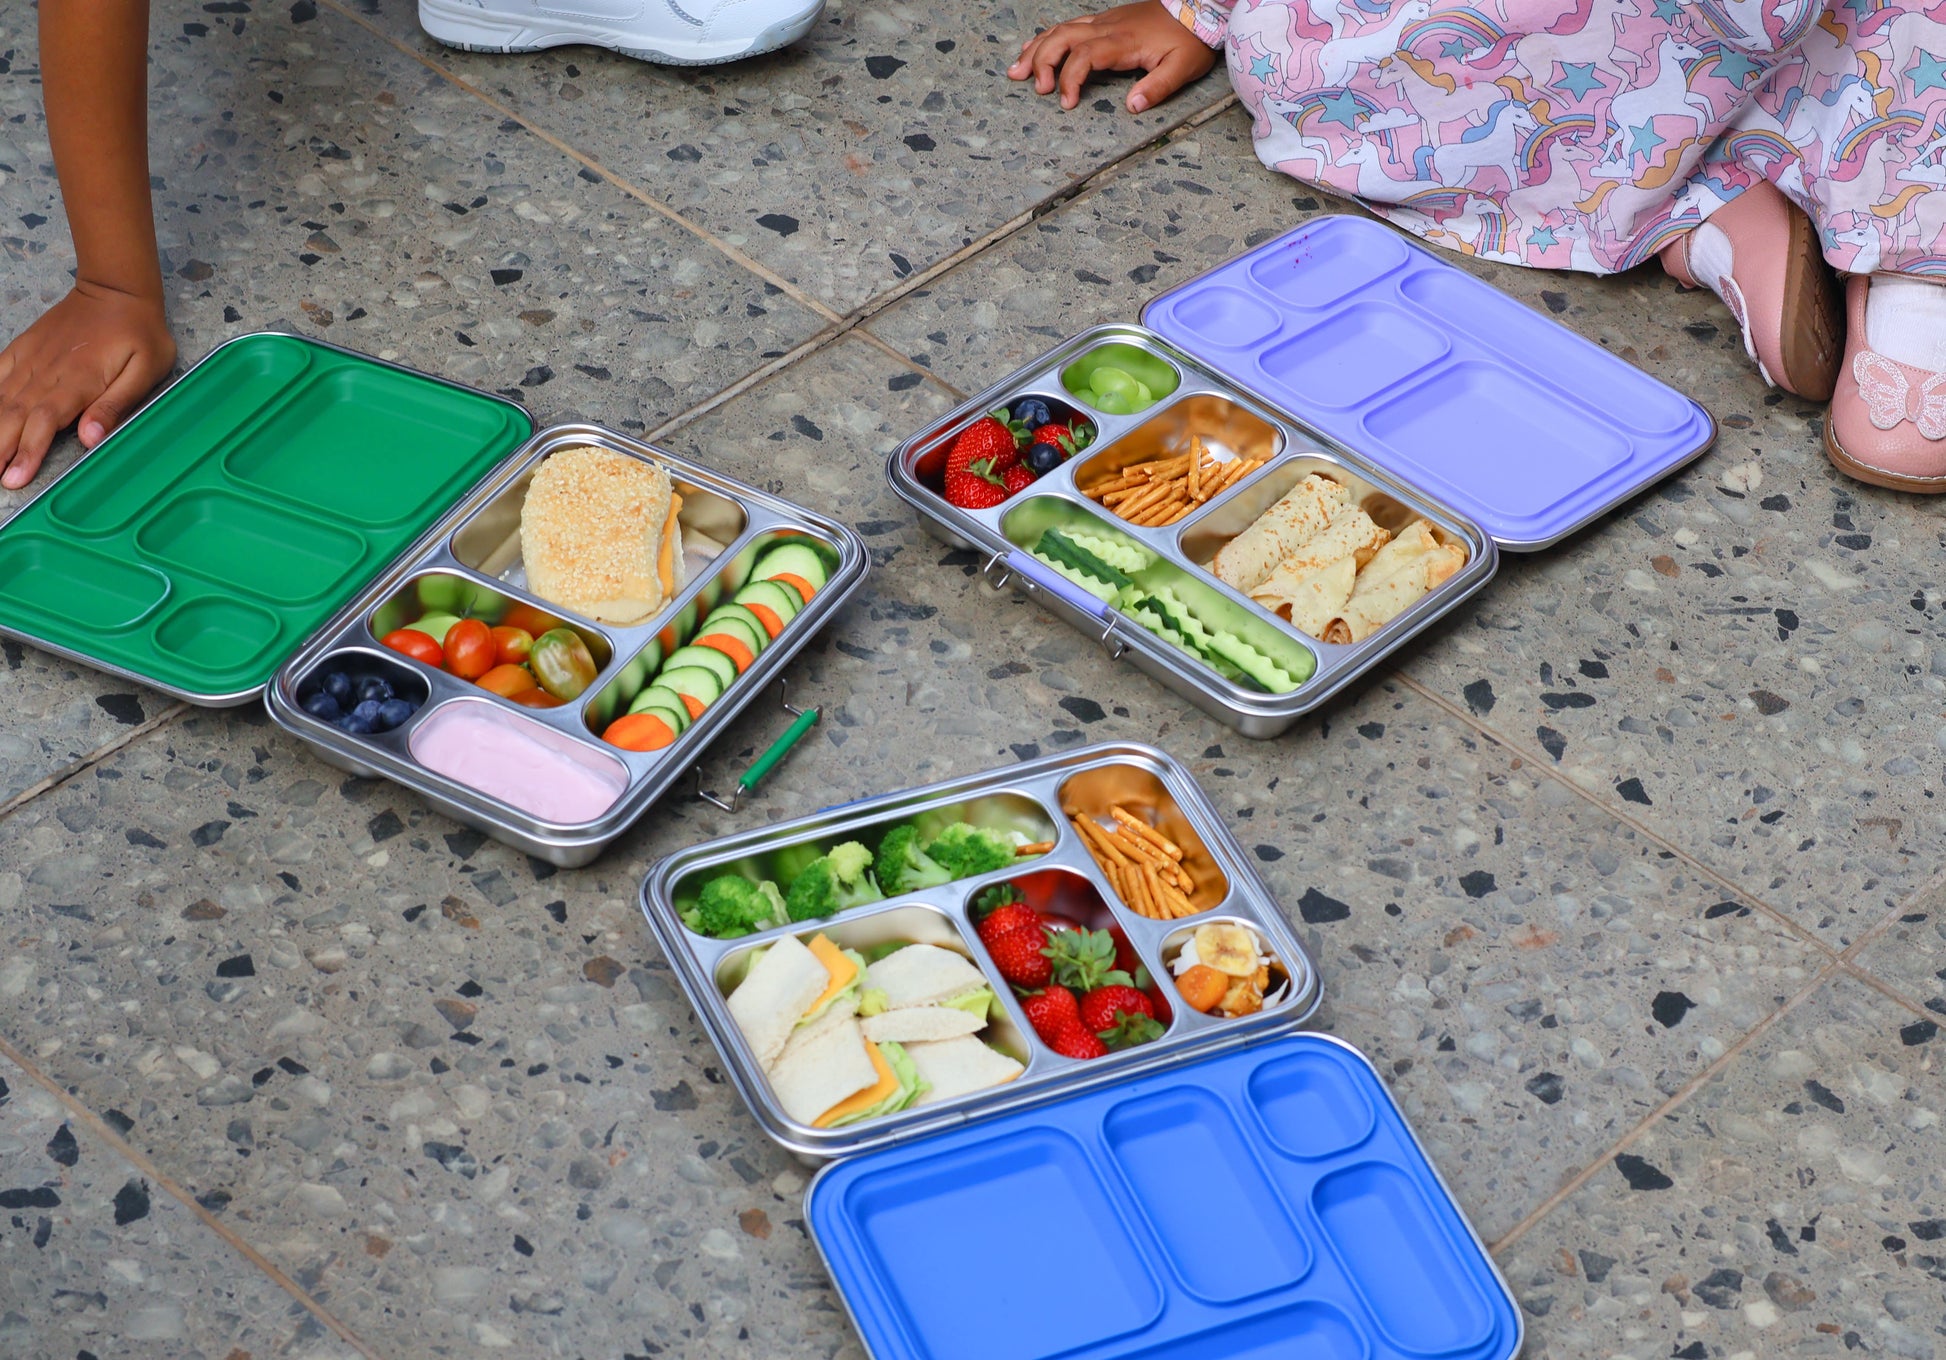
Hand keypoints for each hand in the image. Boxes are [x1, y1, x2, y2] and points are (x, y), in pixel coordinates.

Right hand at [0, 282, 174, 489]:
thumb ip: (115, 405)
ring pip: (0, 399)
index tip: (14, 479)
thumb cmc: (138, 332)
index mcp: (76, 382)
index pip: (43, 424)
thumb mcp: (145, 370)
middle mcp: (46, 373)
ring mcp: (31, 360)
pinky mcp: (24, 349)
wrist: (116, 290)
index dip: (26, 453)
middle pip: (13, 417)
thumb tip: (89, 438)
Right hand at [1009, 0, 1216, 112]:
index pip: (1084, 56)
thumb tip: (1132, 106)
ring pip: (1061, 29)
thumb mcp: (1183, 67)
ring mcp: (1104, 21)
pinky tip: (1034, 47)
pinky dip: (1047, 37)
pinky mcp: (1105, 20)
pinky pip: (1069, 25)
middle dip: (1043, 62)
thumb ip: (1158, 88)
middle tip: (1036, 88)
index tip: (1066, 103)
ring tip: (1017, 71)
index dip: (1070, 79)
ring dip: (1037, 49)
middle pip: (1063, 38)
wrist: (1198, 7)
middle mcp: (1108, 28)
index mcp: (1123, 42)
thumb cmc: (1190, 39)